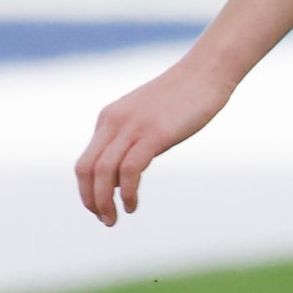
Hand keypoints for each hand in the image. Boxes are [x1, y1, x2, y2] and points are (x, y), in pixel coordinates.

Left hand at [75, 62, 233, 225]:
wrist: (206, 72)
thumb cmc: (184, 98)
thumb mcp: (149, 119)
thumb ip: (133, 142)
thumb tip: (124, 176)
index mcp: (109, 119)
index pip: (85, 162)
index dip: (87, 190)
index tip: (100, 208)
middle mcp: (114, 122)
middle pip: (86, 169)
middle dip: (90, 200)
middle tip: (105, 220)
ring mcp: (133, 127)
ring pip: (103, 172)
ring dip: (104, 201)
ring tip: (114, 219)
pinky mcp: (154, 134)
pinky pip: (129, 170)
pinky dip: (127, 192)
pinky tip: (133, 205)